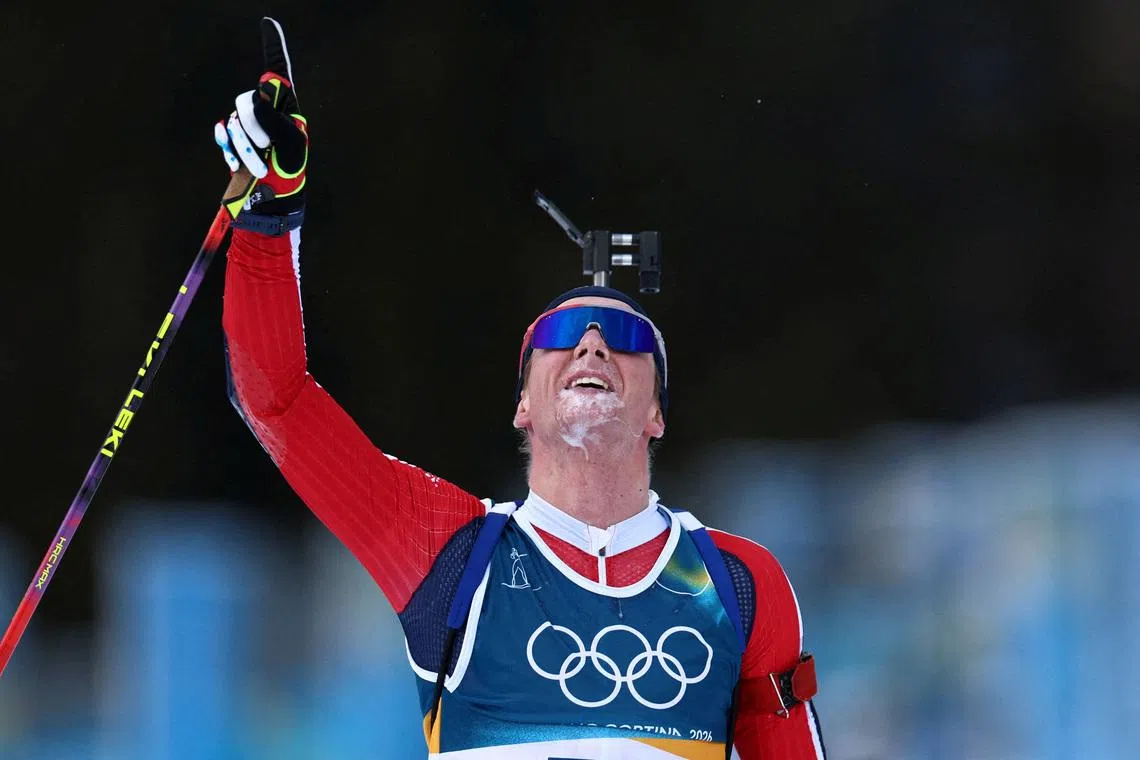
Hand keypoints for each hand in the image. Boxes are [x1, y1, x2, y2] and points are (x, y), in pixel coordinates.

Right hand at [215, 17, 307, 229]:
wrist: (272, 200)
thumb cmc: (290, 172)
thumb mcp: (291, 146)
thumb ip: (275, 120)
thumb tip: (256, 97)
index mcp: (287, 107)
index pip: (278, 71)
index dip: (273, 45)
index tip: (268, 21)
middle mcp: (266, 111)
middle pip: (247, 99)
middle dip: (254, 128)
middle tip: (268, 150)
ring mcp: (247, 125)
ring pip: (232, 120)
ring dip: (245, 147)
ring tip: (260, 165)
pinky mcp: (231, 139)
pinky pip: (221, 133)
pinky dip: (229, 150)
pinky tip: (241, 165)